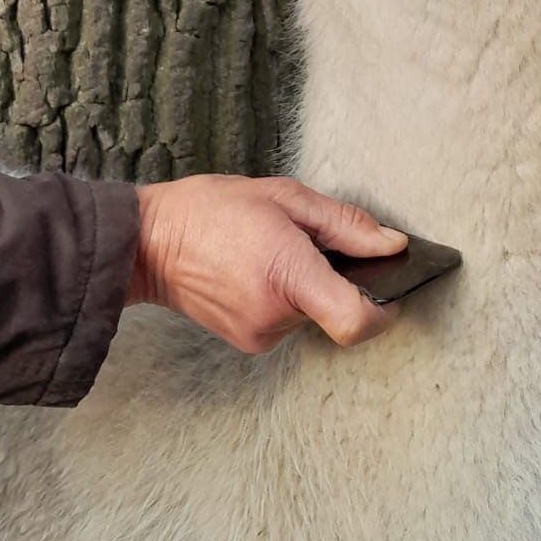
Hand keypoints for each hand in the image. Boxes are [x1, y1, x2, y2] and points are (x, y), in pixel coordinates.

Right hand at [128, 175, 407, 351]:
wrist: (147, 243)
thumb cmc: (211, 210)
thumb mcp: (284, 197)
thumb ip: (344, 223)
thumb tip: (392, 244)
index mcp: (289, 275)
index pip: (356, 320)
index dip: (385, 307)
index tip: (389, 284)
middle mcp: (277, 316)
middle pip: (339, 311)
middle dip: (336, 278)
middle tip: (305, 243)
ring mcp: (261, 335)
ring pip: (313, 314)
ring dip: (307, 286)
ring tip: (271, 252)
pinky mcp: (249, 342)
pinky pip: (289, 320)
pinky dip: (286, 297)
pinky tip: (258, 269)